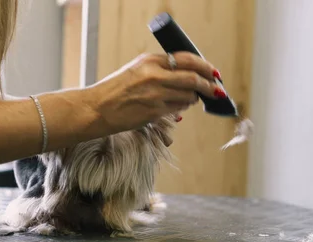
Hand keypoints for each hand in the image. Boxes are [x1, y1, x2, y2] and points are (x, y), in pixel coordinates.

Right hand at [83, 51, 225, 132]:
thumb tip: (186, 76)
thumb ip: (159, 70)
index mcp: (150, 60)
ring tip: (194, 99)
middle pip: (193, 78)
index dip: (205, 66)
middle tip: (216, 89)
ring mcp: (155, 94)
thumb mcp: (136, 71)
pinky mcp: (153, 111)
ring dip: (195, 98)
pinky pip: (177, 109)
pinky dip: (183, 107)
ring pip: (188, 95)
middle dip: (209, 85)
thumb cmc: (114, 91)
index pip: (187, 59)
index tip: (213, 72)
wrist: (96, 108)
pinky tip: (181, 107)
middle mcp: (154, 75)